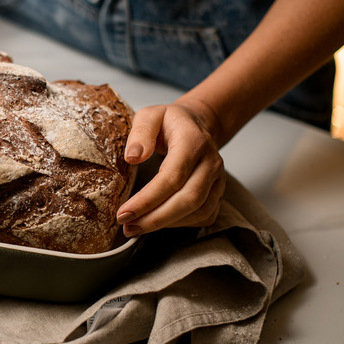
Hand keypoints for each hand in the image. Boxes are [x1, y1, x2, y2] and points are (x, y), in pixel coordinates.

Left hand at [117, 99, 226, 236]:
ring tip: (136, 227)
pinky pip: (204, 216)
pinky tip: (158, 223)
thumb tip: (133, 157)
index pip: (172, 177)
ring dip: (166, 224)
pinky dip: (181, 224)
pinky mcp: (218, 192)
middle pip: (188, 199)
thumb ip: (140, 132)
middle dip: (156, 218)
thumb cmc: (169, 122)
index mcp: (193, 142)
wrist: (196, 124)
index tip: (124, 212)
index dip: (148, 199)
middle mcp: (210, 162)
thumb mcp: (150, 116)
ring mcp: (218, 179)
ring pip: (198, 211)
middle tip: (127, 226)